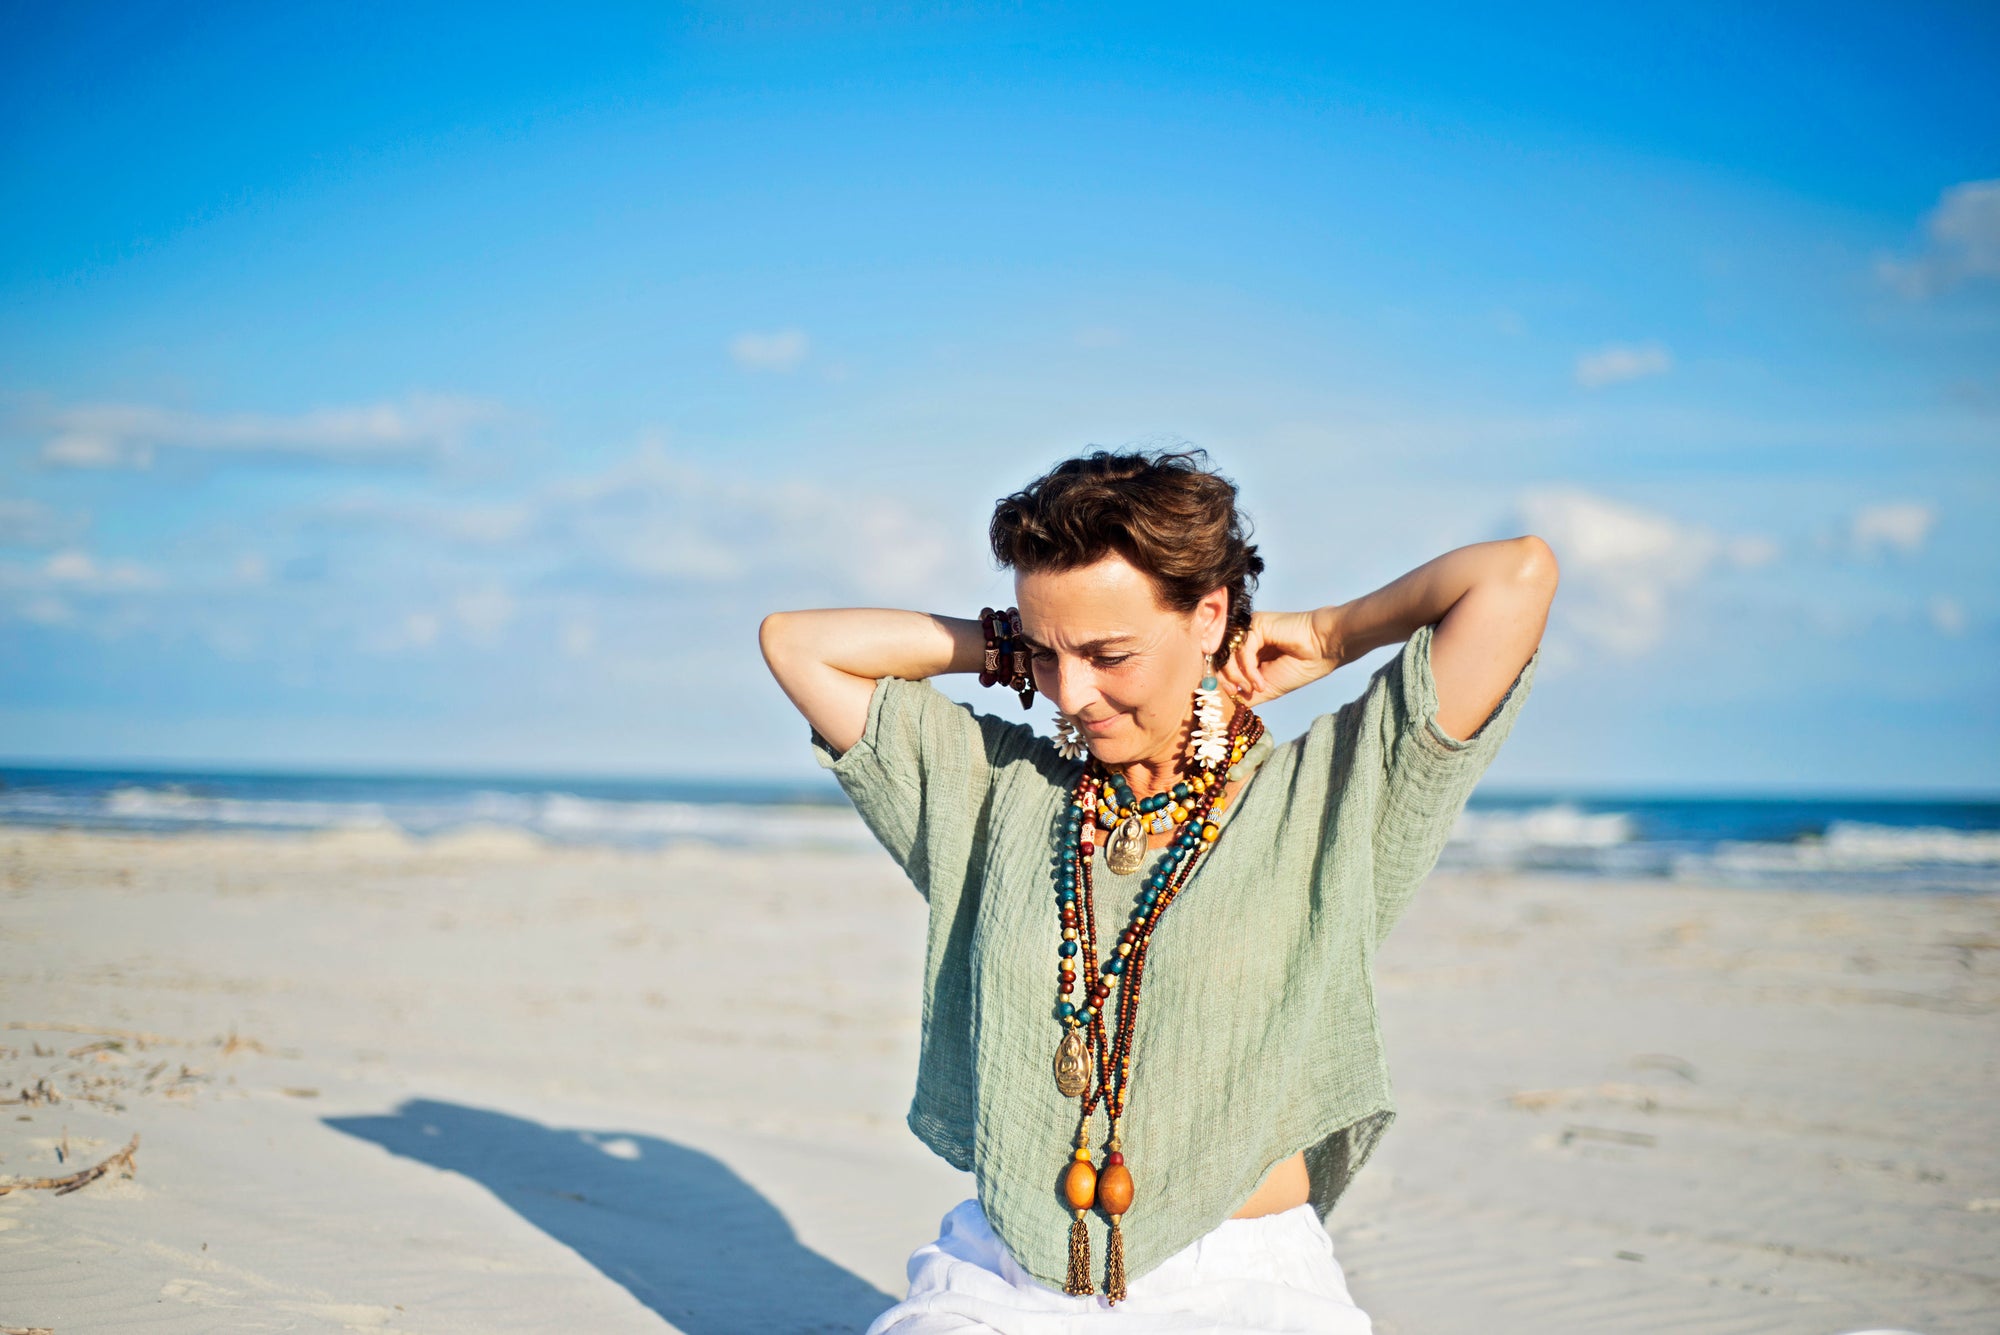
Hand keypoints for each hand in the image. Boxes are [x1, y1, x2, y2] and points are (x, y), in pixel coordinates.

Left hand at [1216, 610, 1343, 707]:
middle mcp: (1246, 637)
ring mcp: (1249, 630)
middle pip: (1220, 657)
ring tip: (1256, 687)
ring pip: (1227, 654)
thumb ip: (1246, 693)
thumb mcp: (1267, 687)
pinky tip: (1262, 680)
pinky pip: (1241, 650)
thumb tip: (1226, 704)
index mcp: (1249, 650)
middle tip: (1237, 693)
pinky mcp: (1255, 625)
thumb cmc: (1300, 667)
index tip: (1232, 695)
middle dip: (1226, 679)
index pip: (1223, 663)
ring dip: (1238, 677)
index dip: (1222, 680)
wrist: (1323, 650)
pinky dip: (1248, 670)